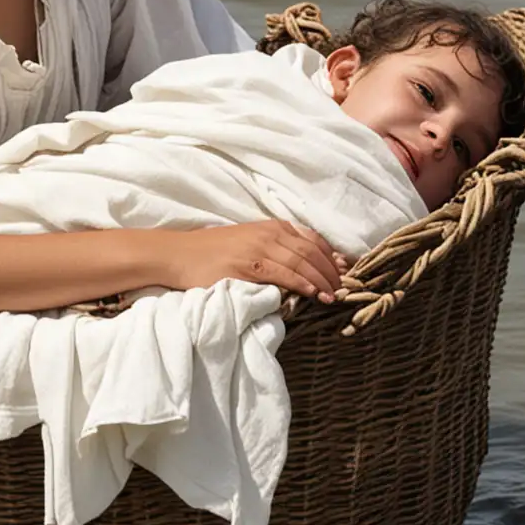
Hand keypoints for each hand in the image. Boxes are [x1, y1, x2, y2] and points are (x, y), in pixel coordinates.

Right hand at [157, 222, 347, 301]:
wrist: (179, 255)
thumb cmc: (212, 252)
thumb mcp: (249, 242)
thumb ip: (275, 249)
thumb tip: (303, 267)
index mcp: (272, 227)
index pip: (313, 240)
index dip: (332, 257)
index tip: (344, 272)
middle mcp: (269, 233)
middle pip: (312, 252)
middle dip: (331, 272)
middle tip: (344, 290)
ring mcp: (259, 248)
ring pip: (302, 263)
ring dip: (322, 281)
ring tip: (334, 297)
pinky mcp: (248, 265)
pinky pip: (283, 274)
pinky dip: (302, 284)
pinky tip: (313, 294)